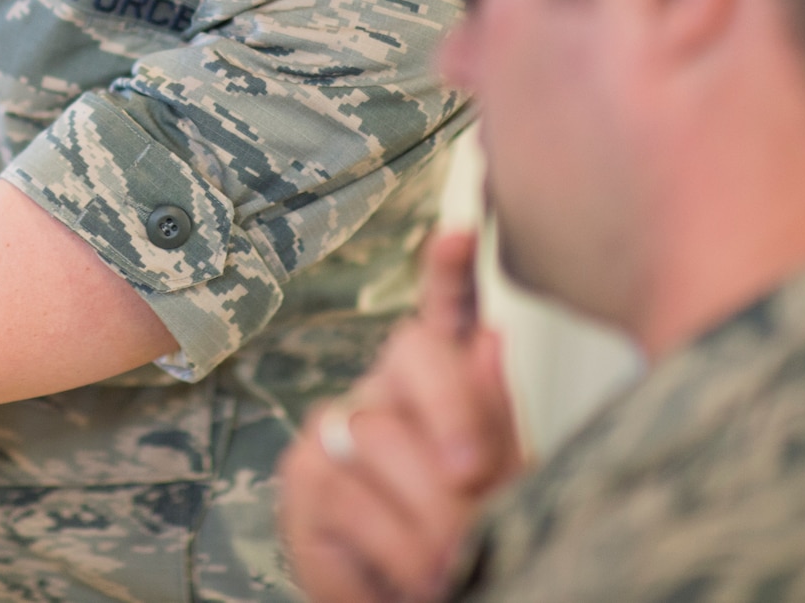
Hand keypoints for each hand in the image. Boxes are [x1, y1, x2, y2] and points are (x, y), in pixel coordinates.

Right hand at [278, 230, 522, 601]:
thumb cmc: (472, 544)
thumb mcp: (504, 487)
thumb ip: (495, 419)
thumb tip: (489, 340)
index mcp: (442, 385)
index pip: (444, 316)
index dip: (449, 273)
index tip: (458, 235)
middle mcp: (383, 393)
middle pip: (412, 358)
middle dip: (452, 417)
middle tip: (474, 481)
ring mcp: (334, 435)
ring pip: (377, 439)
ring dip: (425, 516)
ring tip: (452, 568)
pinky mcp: (300, 488)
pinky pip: (342, 503)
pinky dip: (385, 555)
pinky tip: (406, 581)